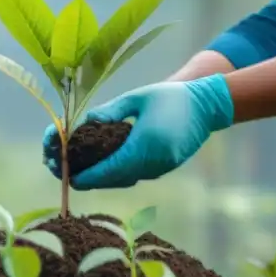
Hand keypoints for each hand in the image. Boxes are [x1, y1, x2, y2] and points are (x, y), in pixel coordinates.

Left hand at [52, 74, 234, 189]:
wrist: (206, 106)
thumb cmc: (170, 96)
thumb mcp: (137, 97)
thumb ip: (111, 111)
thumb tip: (87, 122)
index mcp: (145, 144)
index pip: (110, 169)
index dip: (88, 176)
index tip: (69, 178)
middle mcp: (153, 162)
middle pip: (115, 179)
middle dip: (91, 179)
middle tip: (69, 175)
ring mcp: (161, 168)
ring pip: (125, 179)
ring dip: (104, 178)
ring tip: (82, 172)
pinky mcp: (165, 168)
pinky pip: (136, 175)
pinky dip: (118, 173)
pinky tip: (105, 166)